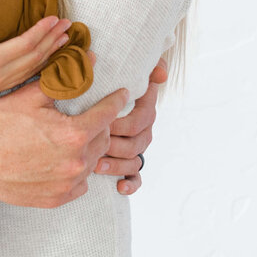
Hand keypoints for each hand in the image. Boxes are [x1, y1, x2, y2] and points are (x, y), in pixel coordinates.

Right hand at [0, 0, 72, 104]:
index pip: (23, 45)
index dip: (42, 31)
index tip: (55, 19)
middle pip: (33, 59)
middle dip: (52, 42)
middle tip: (69, 27)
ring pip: (30, 72)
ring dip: (49, 56)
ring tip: (64, 42)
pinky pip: (22, 80)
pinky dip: (38, 68)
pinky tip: (45, 61)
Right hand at [0, 81, 128, 206]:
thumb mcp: (29, 95)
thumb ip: (63, 79)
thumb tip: (87, 60)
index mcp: (73, 134)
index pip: (107, 114)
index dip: (116, 101)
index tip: (123, 94)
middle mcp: (76, 162)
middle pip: (103, 139)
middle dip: (99, 125)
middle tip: (88, 116)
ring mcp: (67, 184)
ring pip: (92, 163)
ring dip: (87, 148)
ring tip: (71, 138)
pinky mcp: (57, 198)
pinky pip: (79, 184)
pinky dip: (75, 171)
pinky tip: (61, 161)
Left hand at [95, 59, 167, 194]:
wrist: (113, 95)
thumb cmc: (117, 81)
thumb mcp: (130, 71)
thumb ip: (148, 68)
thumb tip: (160, 73)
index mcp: (144, 110)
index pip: (139, 120)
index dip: (122, 124)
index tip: (104, 124)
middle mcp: (144, 130)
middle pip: (135, 143)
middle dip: (116, 146)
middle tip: (95, 147)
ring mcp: (139, 148)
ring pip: (134, 161)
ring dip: (118, 165)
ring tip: (98, 165)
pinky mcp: (131, 162)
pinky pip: (136, 178)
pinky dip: (130, 184)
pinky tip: (119, 188)